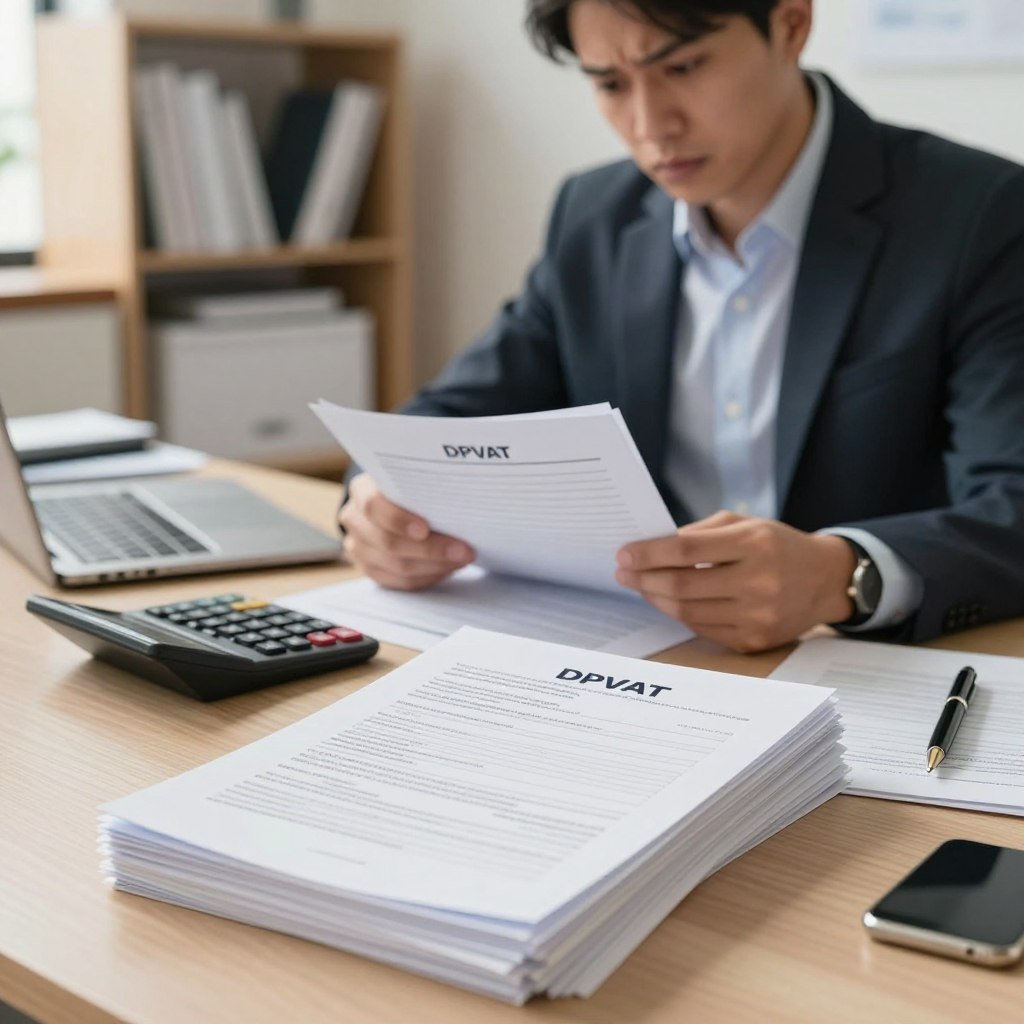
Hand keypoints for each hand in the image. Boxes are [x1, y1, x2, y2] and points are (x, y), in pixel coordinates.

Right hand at [338, 473, 474, 589]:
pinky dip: (428, 576)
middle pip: (387, 542)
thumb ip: (426, 488)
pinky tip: (448, 567)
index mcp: (362, 490)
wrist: (397, 502)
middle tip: (464, 550)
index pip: (373, 505)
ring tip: (462, 558)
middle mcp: (354, 519)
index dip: (398, 520)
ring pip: (397, 566)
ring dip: (435, 565)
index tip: (425, 529)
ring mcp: (359, 547)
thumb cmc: (412, 488)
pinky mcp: (371, 569)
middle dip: (431, 549)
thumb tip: (461, 503)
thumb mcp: (415, 479)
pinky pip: (401, 581)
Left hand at [615, 511, 855, 652]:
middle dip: (644, 578)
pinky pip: (702, 629)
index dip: (649, 553)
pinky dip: (680, 614)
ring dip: (656, 598)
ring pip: (687, 611)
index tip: (624, 553)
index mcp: (754, 544)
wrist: (825, 580)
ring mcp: (757, 616)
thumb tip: (652, 548)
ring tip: (642, 586)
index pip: (686, 550)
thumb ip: (700, 532)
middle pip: (681, 585)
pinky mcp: (754, 640)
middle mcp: (758, 582)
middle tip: (623, 572)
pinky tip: (670, 602)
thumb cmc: (777, 546)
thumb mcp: (746, 524)